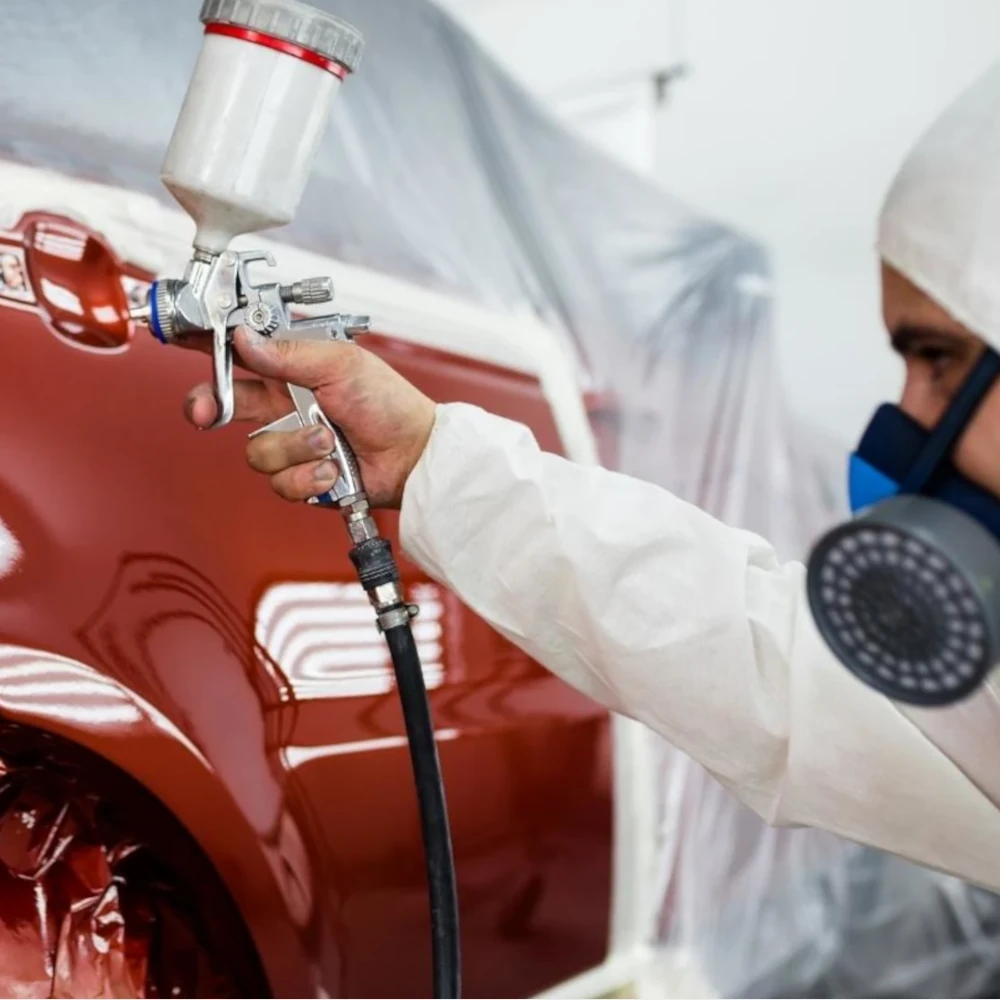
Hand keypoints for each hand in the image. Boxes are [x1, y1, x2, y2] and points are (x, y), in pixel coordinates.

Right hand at [184, 327, 436, 507]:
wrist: (414, 455)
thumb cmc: (389, 404)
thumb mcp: (342, 364)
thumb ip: (291, 353)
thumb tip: (247, 338)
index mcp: (292, 369)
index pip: (239, 352)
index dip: (208, 346)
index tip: (182, 338)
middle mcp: (284, 404)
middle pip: (224, 404)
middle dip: (209, 407)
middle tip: (208, 411)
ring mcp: (291, 441)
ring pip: (256, 450)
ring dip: (295, 446)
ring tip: (328, 440)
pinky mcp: (300, 475)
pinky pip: (280, 482)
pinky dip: (308, 476)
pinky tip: (332, 467)